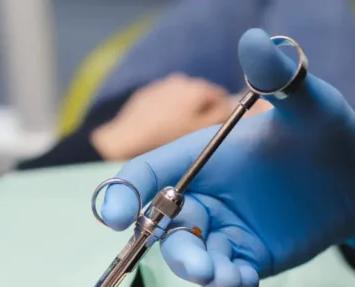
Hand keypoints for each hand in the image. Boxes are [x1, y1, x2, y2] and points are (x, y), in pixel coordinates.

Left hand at [90, 74, 231, 159]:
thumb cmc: (165, 138)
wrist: (124, 139)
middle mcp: (181, 81)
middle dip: (202, 112)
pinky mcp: (145, 95)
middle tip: (198, 136)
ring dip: (184, 112)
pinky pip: (164, 102)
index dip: (222, 115)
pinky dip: (167, 112)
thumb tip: (231, 108)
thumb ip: (220, 117)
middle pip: (200, 97)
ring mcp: (161, 85)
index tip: (217, 132)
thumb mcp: (199, 132)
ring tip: (178, 134)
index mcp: (197, 89)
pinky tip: (161, 130)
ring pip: (182, 99)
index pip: (221, 97)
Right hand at [99, 29, 354, 286]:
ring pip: (192, 257)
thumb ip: (279, 78)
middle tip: (195, 263)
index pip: (149, 174)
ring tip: (224, 277)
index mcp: (202, 157)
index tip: (113, 215)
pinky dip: (230, 283)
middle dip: (170, 247)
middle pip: (162, 226)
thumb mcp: (306, 104)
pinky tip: (245, 282)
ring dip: (199, 271)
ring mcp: (225, 230)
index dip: (125, 193)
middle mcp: (205, 196)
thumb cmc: (326, 132)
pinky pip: (228, 276)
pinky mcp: (249, 256)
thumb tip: (259, 41)